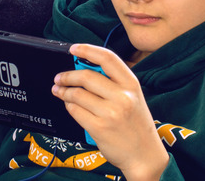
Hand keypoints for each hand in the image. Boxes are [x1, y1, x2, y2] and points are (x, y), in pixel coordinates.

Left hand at [52, 44, 167, 180]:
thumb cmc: (136, 125)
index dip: (87, 49)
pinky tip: (69, 106)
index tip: (73, 48)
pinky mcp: (99, 128)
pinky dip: (69, 106)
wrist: (145, 155)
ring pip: (77, 94)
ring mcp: (111, 113)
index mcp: (132, 84)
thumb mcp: (133, 97)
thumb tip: (84, 67)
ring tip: (59, 91)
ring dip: (63, 91)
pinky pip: (75, 111)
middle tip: (59, 77)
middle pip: (86, 76)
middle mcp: (123, 97)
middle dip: (67, 75)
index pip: (107, 58)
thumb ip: (114, 82)